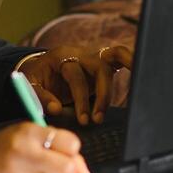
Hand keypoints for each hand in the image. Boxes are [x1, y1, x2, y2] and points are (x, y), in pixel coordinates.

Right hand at [0, 122, 92, 172]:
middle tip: (59, 169)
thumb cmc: (0, 148)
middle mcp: (25, 156)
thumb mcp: (26, 134)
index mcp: (28, 134)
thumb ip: (58, 146)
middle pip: (68, 169)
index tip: (64, 151)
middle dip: (70, 172)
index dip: (72, 150)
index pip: (71, 143)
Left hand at [19, 43, 133, 125]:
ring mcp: (94, 56)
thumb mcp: (30, 84)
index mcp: (62, 56)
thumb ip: (40, 96)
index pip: (76, 74)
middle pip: (99, 67)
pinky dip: (131, 62)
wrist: (39, 68)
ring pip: (115, 56)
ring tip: (131, 94)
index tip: (82, 119)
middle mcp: (81, 53)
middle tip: (97, 118)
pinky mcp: (102, 63)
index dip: (80, 98)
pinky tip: (142, 74)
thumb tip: (56, 108)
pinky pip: (120, 57)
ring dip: (123, 74)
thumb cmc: (35, 77)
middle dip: (102, 95)